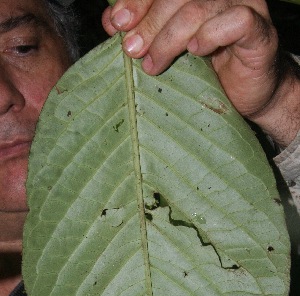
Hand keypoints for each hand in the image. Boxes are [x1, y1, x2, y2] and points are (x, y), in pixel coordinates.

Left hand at [102, 0, 299, 145]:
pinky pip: (236, 21)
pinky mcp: (261, 31)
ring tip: (154, 64)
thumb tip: (111, 22)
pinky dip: (211, 34)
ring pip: (199, 8)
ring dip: (169, 37)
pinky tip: (197, 50)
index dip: (137, 0)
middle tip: (132, 50)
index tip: (117, 24)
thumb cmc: (209, 74)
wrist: (248, 99)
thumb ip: (144, 33)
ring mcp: (245, 6)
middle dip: (149, 23)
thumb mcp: (168, 51)